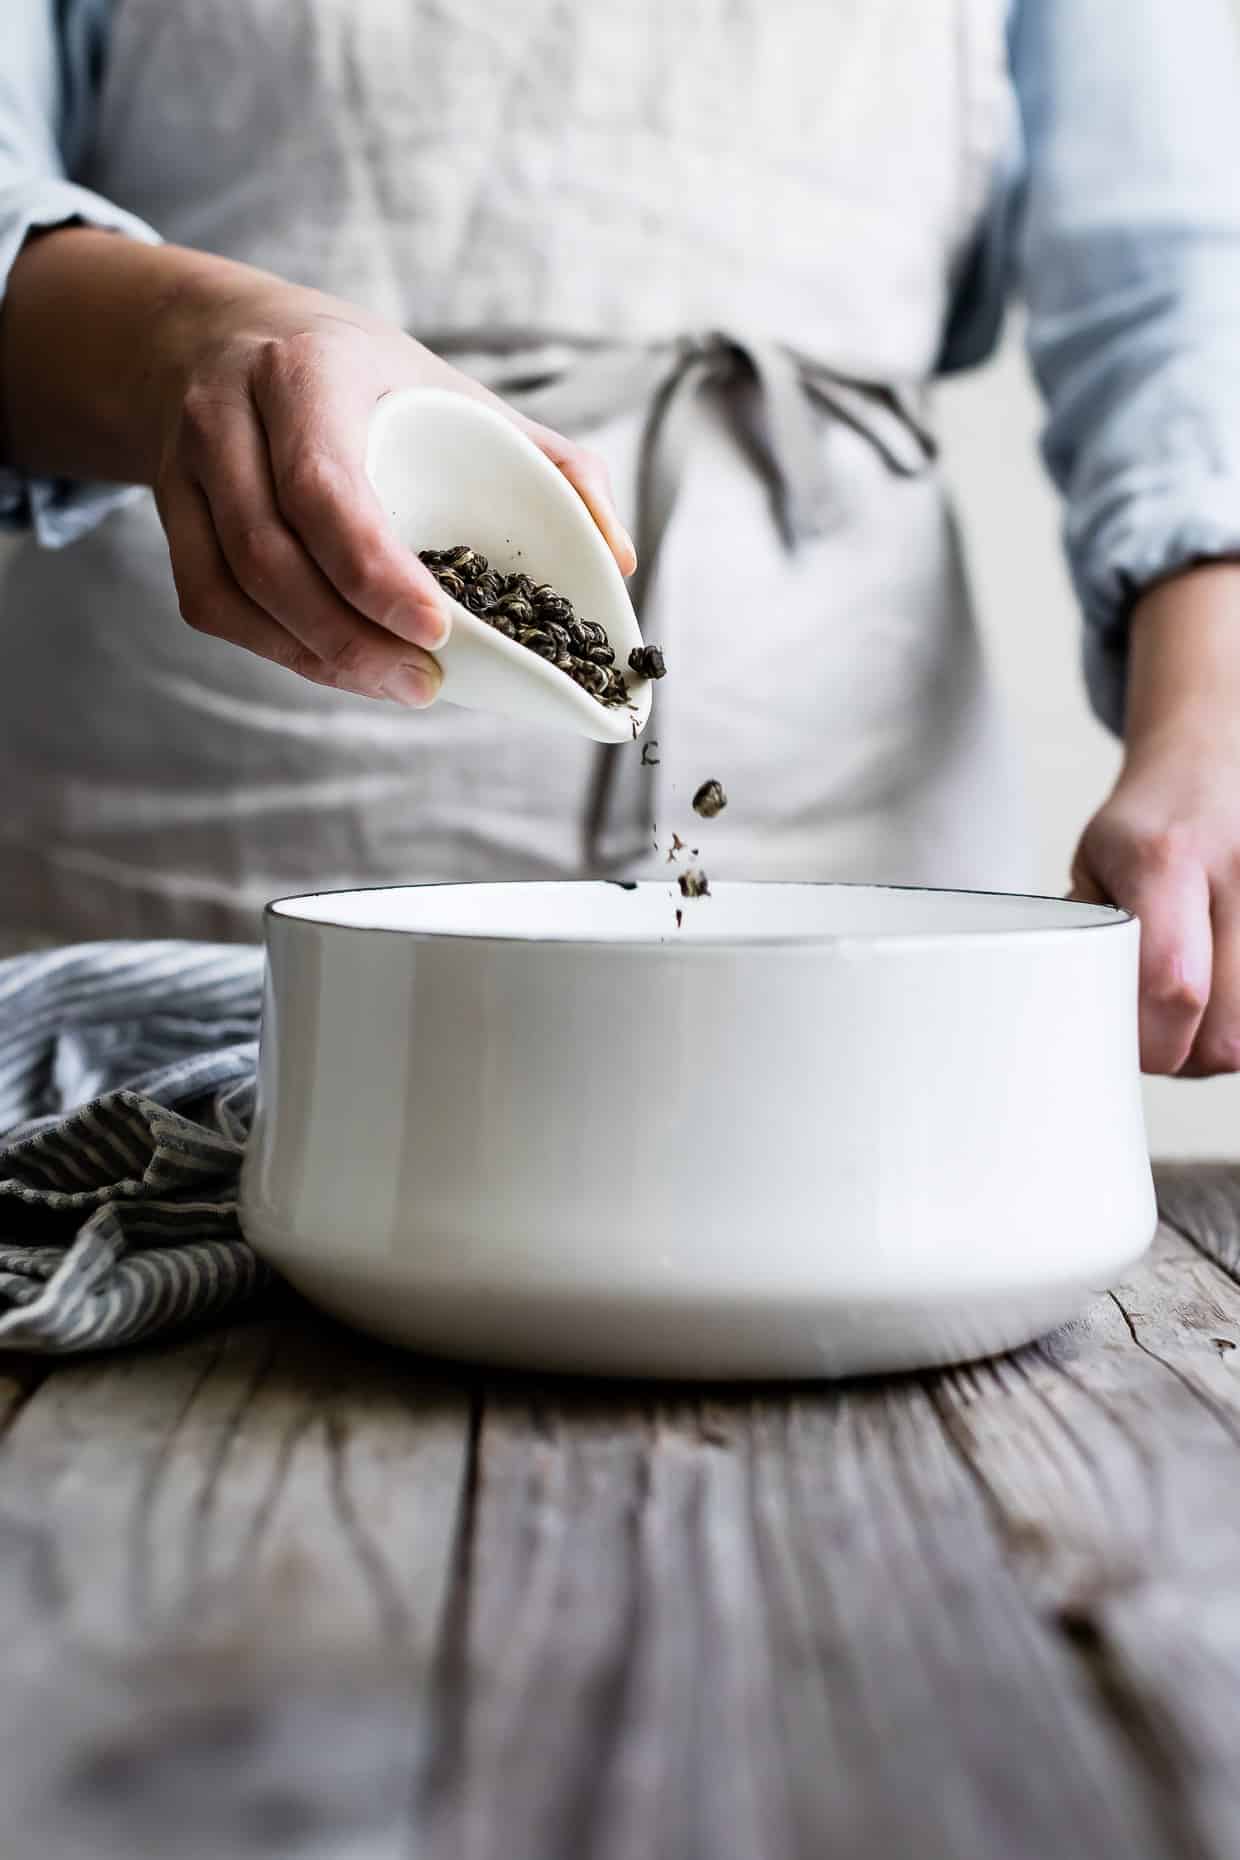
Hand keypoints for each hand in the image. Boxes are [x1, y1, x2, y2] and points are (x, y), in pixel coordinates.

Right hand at [2, 232, 634, 706]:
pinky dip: (274, 648)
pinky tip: (336, 664)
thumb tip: (615, 556)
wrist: (217, 337)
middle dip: (349, 636)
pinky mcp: (170, 514)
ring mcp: (189, 468)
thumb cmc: (360, 375)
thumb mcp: (452, 387)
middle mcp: (230, 417)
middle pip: (272, 555)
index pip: (326, 487)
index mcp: (310, 373)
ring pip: (233, 591)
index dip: (375, 571)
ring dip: (314, 656)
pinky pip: (209, 603)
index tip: (436, 628)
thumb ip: (548, 463)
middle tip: (425, 680)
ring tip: (395, 684)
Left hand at [1069, 564, 1239, 1074]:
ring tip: (1183, 1015)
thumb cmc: (1149, 822)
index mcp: (1166, 860)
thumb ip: (1085, 936)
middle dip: (1180, 1058)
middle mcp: (1237, 876)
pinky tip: (1216, 1005)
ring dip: (1212, 1050)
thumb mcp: (1095, 864)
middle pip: (1223, 1033)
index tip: (1123, 1043)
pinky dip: (1235, 1026)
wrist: (1212, 765)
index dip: (1149, 1041)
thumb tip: (1072, 1017)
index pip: (1171, 984)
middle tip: (1150, 1035)